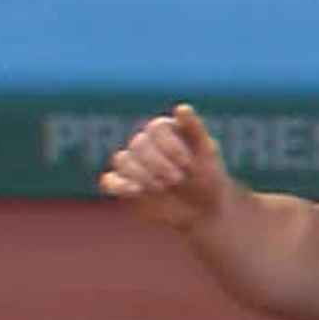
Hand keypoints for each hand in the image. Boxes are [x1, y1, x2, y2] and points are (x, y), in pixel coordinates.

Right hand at [99, 103, 232, 230]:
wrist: (203, 211)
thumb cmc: (208, 178)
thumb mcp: (208, 154)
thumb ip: (196, 130)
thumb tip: (181, 108)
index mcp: (167, 131)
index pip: (157, 127)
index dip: (170, 145)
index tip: (187, 163)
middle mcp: (147, 144)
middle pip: (139, 143)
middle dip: (158, 163)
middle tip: (177, 179)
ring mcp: (133, 165)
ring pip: (122, 159)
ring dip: (141, 174)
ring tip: (162, 188)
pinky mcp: (123, 186)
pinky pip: (109, 181)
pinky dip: (119, 185)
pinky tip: (137, 191)